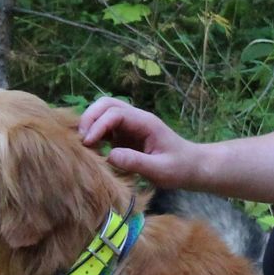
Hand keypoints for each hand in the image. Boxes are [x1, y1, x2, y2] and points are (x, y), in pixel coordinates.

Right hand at [77, 97, 195, 185]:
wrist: (192, 168)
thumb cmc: (180, 168)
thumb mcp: (160, 170)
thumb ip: (136, 162)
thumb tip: (109, 155)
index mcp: (145, 122)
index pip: (115, 113)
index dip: (98, 125)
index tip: (88, 143)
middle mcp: (136, 119)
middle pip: (106, 104)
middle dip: (89, 118)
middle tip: (80, 140)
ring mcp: (130, 126)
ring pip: (104, 113)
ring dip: (90, 124)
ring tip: (84, 145)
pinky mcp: (126, 136)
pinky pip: (106, 128)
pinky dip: (95, 134)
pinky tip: (93, 150)